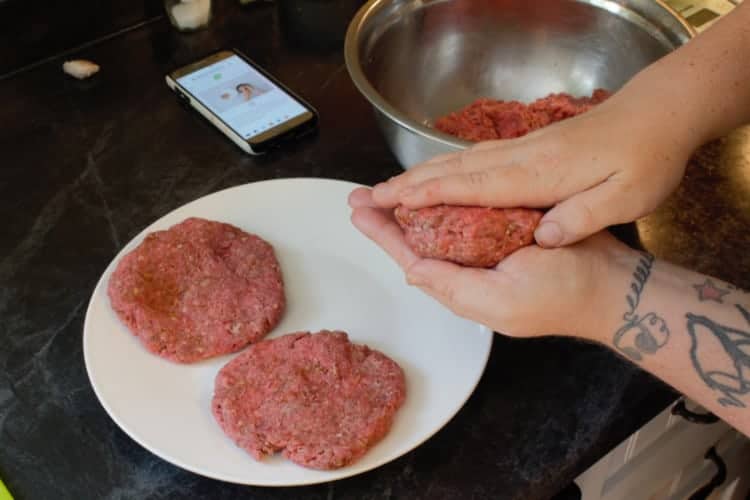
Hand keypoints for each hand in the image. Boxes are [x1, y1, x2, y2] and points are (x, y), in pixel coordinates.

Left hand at [349, 187, 634, 337]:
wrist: (614, 283)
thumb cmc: (561, 295)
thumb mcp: (499, 300)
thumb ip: (452, 286)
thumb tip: (411, 272)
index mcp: (463, 287)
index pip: (413, 259)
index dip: (384, 236)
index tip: (359, 213)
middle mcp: (472, 268)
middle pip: (421, 240)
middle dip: (389, 218)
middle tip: (360, 196)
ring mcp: (491, 248)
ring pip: (442, 225)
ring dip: (414, 206)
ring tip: (384, 190)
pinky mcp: (511, 228)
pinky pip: (471, 213)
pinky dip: (449, 199)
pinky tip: (433, 187)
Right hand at [370, 91, 694, 247]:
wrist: (660, 115)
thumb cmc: (647, 159)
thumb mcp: (627, 198)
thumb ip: (582, 216)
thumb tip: (543, 237)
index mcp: (540, 175)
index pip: (472, 187)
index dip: (428, 195)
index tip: (391, 203)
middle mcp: (523, 157)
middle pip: (454, 171)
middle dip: (408, 185)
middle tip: (370, 197)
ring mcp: (524, 148)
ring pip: (460, 161)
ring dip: (422, 174)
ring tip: (391, 188)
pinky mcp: (531, 146)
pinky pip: (476, 157)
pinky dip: (448, 166)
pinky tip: (439, 173)